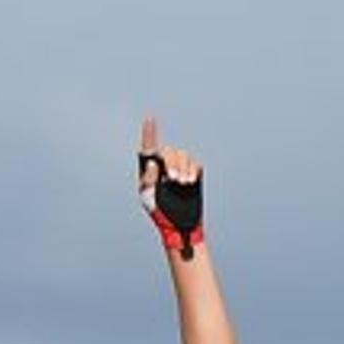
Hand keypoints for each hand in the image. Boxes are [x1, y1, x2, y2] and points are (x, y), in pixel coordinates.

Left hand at [138, 112, 204, 258]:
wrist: (179, 225)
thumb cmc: (160, 213)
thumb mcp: (148, 198)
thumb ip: (148, 181)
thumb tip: (152, 164)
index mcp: (151, 170)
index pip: (149, 148)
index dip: (149, 132)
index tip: (149, 118)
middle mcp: (165, 166)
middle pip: (169, 152)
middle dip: (172, 163)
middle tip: (174, 180)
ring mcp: (180, 169)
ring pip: (183, 155)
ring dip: (183, 167)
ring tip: (183, 183)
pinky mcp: (193, 174)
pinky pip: (195, 164)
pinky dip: (193, 170)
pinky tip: (190, 181)